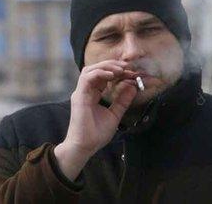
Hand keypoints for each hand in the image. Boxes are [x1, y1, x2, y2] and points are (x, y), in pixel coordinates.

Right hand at [53, 60, 137, 180]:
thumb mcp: (115, 115)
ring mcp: (80, 92)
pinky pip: (87, 78)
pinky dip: (99, 73)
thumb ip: (122, 101)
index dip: (116, 72)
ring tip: (120, 69)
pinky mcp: (79, 96)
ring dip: (105, 67)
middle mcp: (85, 91)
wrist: (85, 146)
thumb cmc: (96, 134)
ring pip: (89, 70)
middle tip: (127, 67)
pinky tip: (111, 75)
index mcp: (92, 94)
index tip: (131, 73)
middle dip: (111, 65)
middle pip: (95, 69)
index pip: (102, 76)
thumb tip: (132, 87)